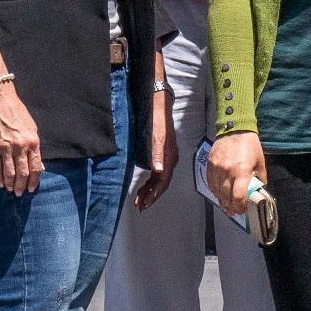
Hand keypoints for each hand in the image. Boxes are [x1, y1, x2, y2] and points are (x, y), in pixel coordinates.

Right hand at [0, 80, 42, 197]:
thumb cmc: (18, 114)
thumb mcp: (32, 129)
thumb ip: (34, 148)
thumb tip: (38, 166)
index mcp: (33, 142)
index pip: (35, 167)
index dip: (34, 180)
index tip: (32, 188)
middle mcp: (20, 146)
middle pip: (23, 172)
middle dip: (22, 185)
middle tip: (20, 193)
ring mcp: (6, 148)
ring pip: (9, 172)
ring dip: (10, 184)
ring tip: (11, 190)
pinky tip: (0, 183)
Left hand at [128, 89, 173, 211]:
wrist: (158, 104)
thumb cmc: (157, 119)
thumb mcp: (156, 136)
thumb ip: (157, 154)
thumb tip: (159, 171)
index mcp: (170, 156)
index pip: (163, 181)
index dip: (154, 194)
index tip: (144, 203)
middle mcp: (170, 158)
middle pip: (162, 183)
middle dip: (152, 195)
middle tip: (141, 206)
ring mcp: (167, 156)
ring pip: (160, 179)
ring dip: (151, 190)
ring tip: (140, 199)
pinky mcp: (162, 153)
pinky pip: (158, 172)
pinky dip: (151, 181)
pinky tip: (145, 185)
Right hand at [206, 131, 268, 218]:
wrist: (234, 129)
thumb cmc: (250, 146)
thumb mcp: (260, 162)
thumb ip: (260, 178)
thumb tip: (259, 190)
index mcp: (242, 171)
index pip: (238, 195)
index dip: (239, 206)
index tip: (241, 211)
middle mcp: (227, 171)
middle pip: (226, 196)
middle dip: (230, 206)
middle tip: (233, 212)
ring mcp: (216, 168)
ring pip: (216, 190)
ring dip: (221, 200)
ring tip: (226, 205)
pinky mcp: (210, 164)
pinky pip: (210, 182)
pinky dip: (214, 190)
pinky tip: (219, 194)